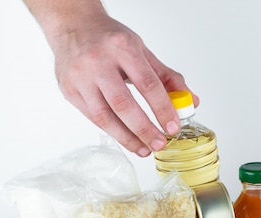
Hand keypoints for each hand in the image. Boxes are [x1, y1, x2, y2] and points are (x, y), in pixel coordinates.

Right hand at [50, 13, 196, 155]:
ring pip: (104, 116)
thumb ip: (167, 77)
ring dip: (127, 138)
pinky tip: (127, 139)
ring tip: (144, 149)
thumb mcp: (142, 50)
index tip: (173, 127)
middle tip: (160, 144)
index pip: (147, 83)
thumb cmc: (110, 39)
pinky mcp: (69, 91)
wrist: (73, 25)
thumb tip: (191, 101)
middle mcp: (98, 61)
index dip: (163, 109)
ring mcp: (80, 77)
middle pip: (123, 104)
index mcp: (122, 48)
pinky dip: (113, 132)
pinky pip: (93, 118)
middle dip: (144, 129)